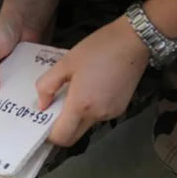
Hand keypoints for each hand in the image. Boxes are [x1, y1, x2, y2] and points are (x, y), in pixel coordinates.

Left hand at [36, 17, 149, 146]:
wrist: (134, 40)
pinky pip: (98, 117)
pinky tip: (92, 90)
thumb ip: (47, 85)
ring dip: (76, 117)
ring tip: (76, 93)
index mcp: (81, 104)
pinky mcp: (120, 109)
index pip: (61, 137)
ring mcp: (111, 114)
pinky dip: (90, 110)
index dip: (49, 134)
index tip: (44, 121)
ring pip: (85, 126)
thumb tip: (42, 105)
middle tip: (55, 110)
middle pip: (73, 136)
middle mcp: (97, 115)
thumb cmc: (99, 48)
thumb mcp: (65, 63)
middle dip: (61, 129)